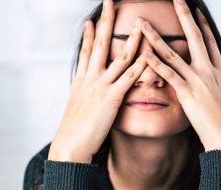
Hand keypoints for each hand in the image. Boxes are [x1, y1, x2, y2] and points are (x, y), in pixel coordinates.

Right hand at [48, 0, 146, 162]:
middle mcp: (91, 78)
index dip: (89, 34)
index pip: (86, 51)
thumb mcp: (77, 108)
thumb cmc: (74, 130)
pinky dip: (140, 65)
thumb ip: (84, 96)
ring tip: (139, 22)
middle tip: (110, 3)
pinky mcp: (112, 98)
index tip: (92, 19)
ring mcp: (101, 86)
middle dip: (106, 22)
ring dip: (131, 38)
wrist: (71, 145)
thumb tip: (86, 93)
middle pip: (100, 44)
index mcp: (81, 80)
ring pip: (119, 57)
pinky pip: (129, 78)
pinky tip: (149, 54)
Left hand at [139, 0, 220, 155]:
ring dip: (157, 37)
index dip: (202, 25)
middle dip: (184, 17)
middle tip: (176, 0)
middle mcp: (208, 71)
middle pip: (194, 38)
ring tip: (144, 23)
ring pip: (174, 54)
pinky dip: (156, 63)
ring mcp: (197, 81)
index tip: (196, 11)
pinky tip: (144, 52)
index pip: (210, 42)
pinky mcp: (187, 94)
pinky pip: (169, 75)